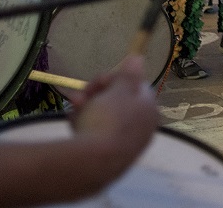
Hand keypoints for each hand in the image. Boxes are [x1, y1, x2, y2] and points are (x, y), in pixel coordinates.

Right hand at [68, 53, 157, 169]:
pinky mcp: (110, 155)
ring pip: (103, 116)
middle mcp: (142, 125)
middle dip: (95, 94)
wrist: (94, 163)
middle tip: (80, 96)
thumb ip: (129, 74)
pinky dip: (85, 125)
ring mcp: (126, 142)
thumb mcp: (119, 89)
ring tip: (74, 109)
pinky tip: (74, 124)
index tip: (99, 81)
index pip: (134, 86)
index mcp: (149, 108)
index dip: (114, 80)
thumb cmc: (109, 120)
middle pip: (117, 101)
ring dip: (87, 108)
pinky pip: (97, 133)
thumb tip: (138, 59)